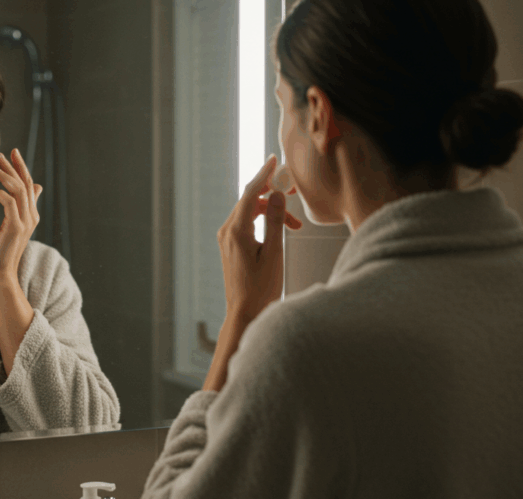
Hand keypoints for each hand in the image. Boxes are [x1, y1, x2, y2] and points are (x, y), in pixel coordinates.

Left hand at [0, 148, 42, 278]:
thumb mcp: (12, 227)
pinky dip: (1, 194)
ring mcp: (25, 222)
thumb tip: (30, 193)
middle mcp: (32, 217)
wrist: (0, 273)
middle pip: (25, 184)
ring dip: (5, 176)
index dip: (21, 168)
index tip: (12, 154)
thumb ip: (20, 210)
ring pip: (18, 191)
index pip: (29, 185)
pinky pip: (9, 203)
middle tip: (2, 154)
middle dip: (14, 167)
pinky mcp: (15, 228)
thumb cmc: (1, 251)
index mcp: (31, 215)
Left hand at [217, 154, 300, 322]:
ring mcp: (227, 238)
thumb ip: (275, 221)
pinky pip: (247, 224)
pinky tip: (281, 231)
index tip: (274, 160)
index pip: (250, 193)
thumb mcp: (273, 253)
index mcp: (236, 231)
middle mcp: (227, 231)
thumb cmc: (260, 288)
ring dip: (271, 212)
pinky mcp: (230, 245)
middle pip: (249, 201)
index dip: (263, 175)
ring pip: (249, 212)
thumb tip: (277, 195)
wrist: (244, 312)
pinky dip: (263, 222)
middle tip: (292, 192)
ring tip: (295, 225)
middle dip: (272, 195)